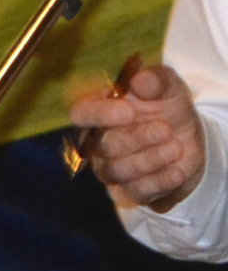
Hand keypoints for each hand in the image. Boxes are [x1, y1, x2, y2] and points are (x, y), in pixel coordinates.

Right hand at [69, 54, 204, 209]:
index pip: (81, 113)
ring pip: (117, 170)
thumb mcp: (169, 88)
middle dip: (136, 138)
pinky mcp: (127, 192)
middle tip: (165, 129)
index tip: (129, 112)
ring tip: (176, 148)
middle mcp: (96, 143)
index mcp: (99, 112)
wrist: (188, 141)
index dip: (100, 114)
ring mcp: (109, 169)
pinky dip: (159, 181)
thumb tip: (141, 79)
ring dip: (150, 159)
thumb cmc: (167, 109)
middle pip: (102, 146)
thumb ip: (157, 80)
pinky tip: (177, 171)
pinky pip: (136, 191)